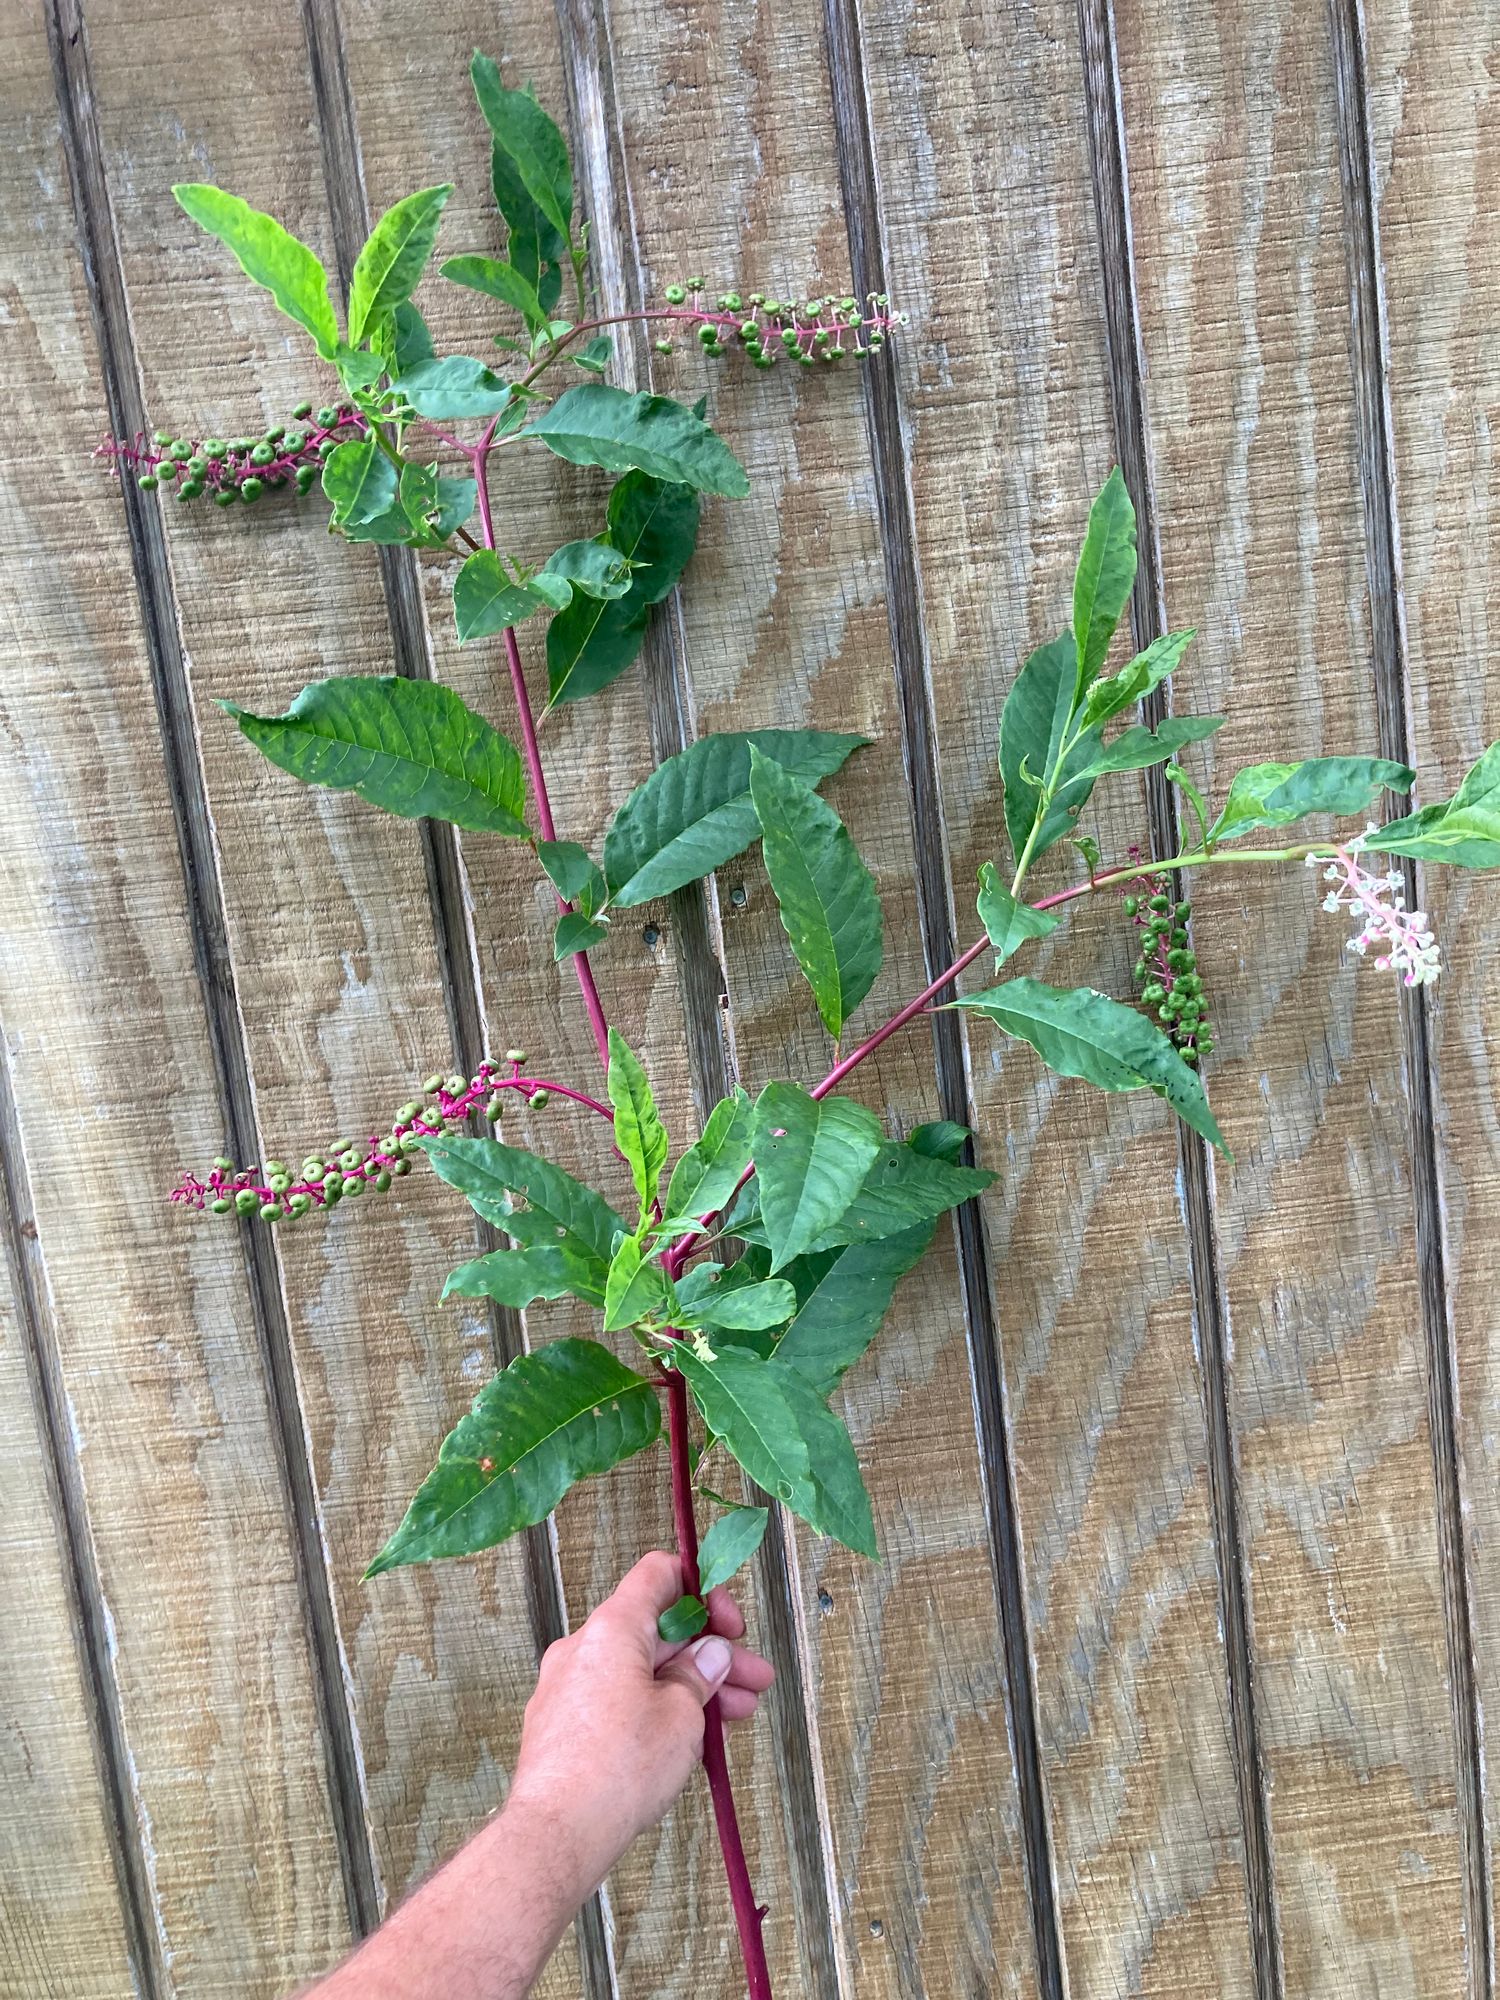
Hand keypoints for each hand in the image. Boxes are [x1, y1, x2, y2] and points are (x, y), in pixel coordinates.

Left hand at [506, 1550, 774, 1896]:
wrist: (557, 1833)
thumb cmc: (616, 1771)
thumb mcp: (682, 1715)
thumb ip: (699, 1674)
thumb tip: (707, 1655)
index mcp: (613, 1628)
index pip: (659, 1575)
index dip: (702, 1590)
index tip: (730, 1622)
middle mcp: (583, 1648)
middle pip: (656, 1632)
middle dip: (709, 1655)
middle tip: (751, 1680)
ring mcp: (567, 1687)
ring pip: (640, 1671)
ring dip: (688, 1687)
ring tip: (733, 1718)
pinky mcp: (561, 1725)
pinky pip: (617, 1700)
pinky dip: (654, 1709)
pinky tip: (689, 1740)